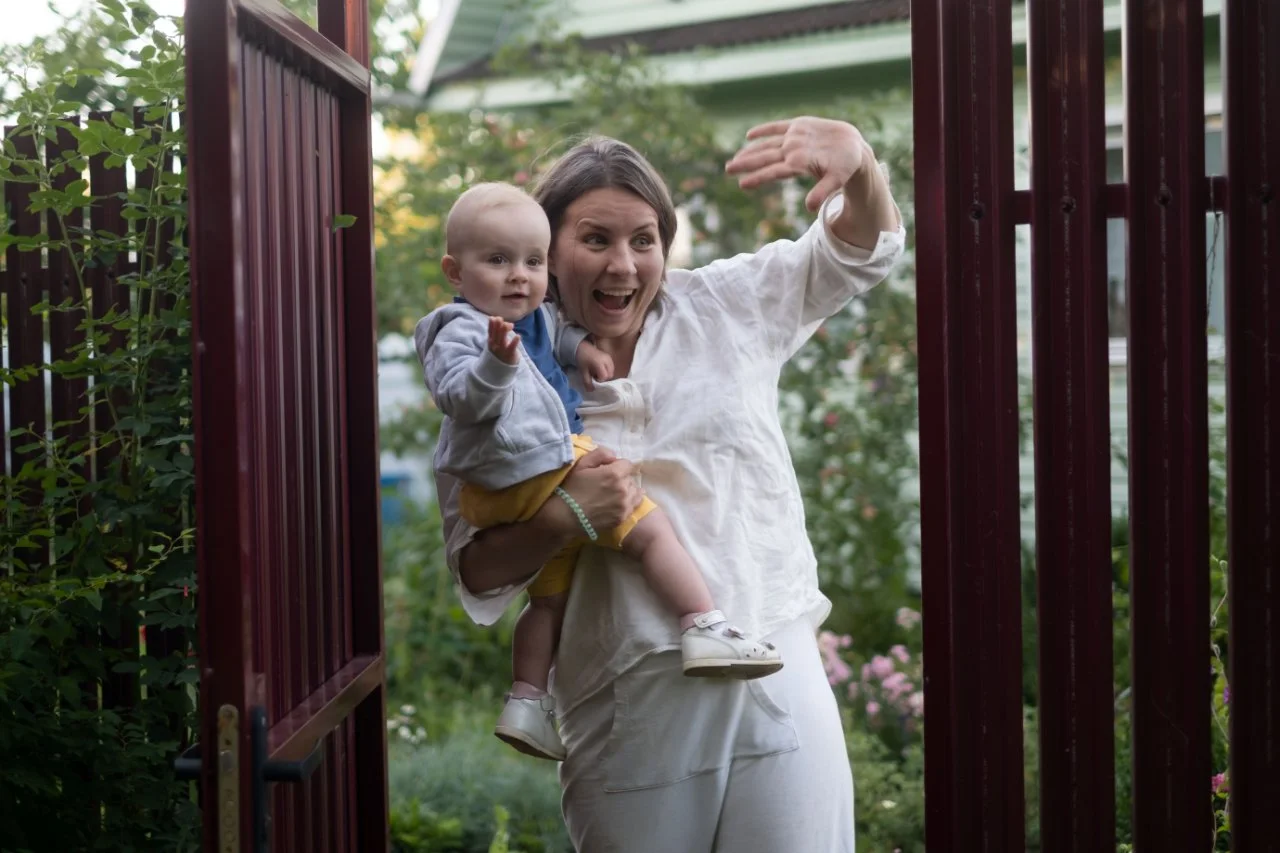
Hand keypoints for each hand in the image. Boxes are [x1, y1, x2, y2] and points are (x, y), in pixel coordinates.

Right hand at [487, 316, 519, 364]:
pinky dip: (515, 342)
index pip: (490, 332)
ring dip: (504, 332)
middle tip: (500, 318)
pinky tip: (518, 336)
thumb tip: (506, 322)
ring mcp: (502, 350)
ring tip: (508, 325)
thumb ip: (501, 332)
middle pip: (496, 334)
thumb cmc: (500, 353)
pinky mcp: (510, 354)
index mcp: (491, 342)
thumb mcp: (498, 343)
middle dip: (497, 326)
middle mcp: (495, 346)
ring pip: (502, 340)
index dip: (491, 325)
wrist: (500, 370)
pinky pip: (512, 347)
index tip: (493, 318)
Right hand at [555, 446, 643, 532]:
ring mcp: (624, 505)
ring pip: (635, 492)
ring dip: (627, 490)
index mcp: (615, 473)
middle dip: (622, 478)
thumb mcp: (582, 464)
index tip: (608, 470)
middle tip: (608, 483)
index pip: (627, 464)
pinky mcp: (622, 517)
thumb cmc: (571, 487)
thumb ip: (601, 453)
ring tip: (614, 494)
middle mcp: (623, 489)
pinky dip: (629, 502)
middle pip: (630, 478)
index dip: (617, 466)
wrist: (565, 516)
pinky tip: (621, 502)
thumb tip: (614, 456)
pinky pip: (634, 506)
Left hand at [578, 349, 614, 389]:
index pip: (605, 376)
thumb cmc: (582, 359)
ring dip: (606, 374)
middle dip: (604, 378)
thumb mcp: (583, 371)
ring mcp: (609, 358)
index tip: (593, 378)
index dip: (600, 380)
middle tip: (595, 376)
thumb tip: (591, 391)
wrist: (582, 347)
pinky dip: (607, 370)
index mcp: (600, 363)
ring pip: (612, 371)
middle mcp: (607, 360)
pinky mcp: (609, 357)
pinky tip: (600, 369)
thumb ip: (587, 382)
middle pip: (610, 375)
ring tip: (597, 372)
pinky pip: (611, 367)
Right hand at [724, 116, 869, 211]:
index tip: (742, 184)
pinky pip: (776, 126)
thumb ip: (822, 193)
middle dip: (745, 163)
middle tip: (728, 169)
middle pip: (765, 157)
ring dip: (750, 151)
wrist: (852, 143)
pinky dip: (763, 130)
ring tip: (735, 158)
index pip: (773, 171)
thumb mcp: (836, 182)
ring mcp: (795, 134)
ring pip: (767, 144)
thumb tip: (810, 208)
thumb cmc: (844, 166)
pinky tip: (749, 136)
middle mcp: (794, 147)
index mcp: (800, 161)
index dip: (757, 178)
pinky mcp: (798, 124)